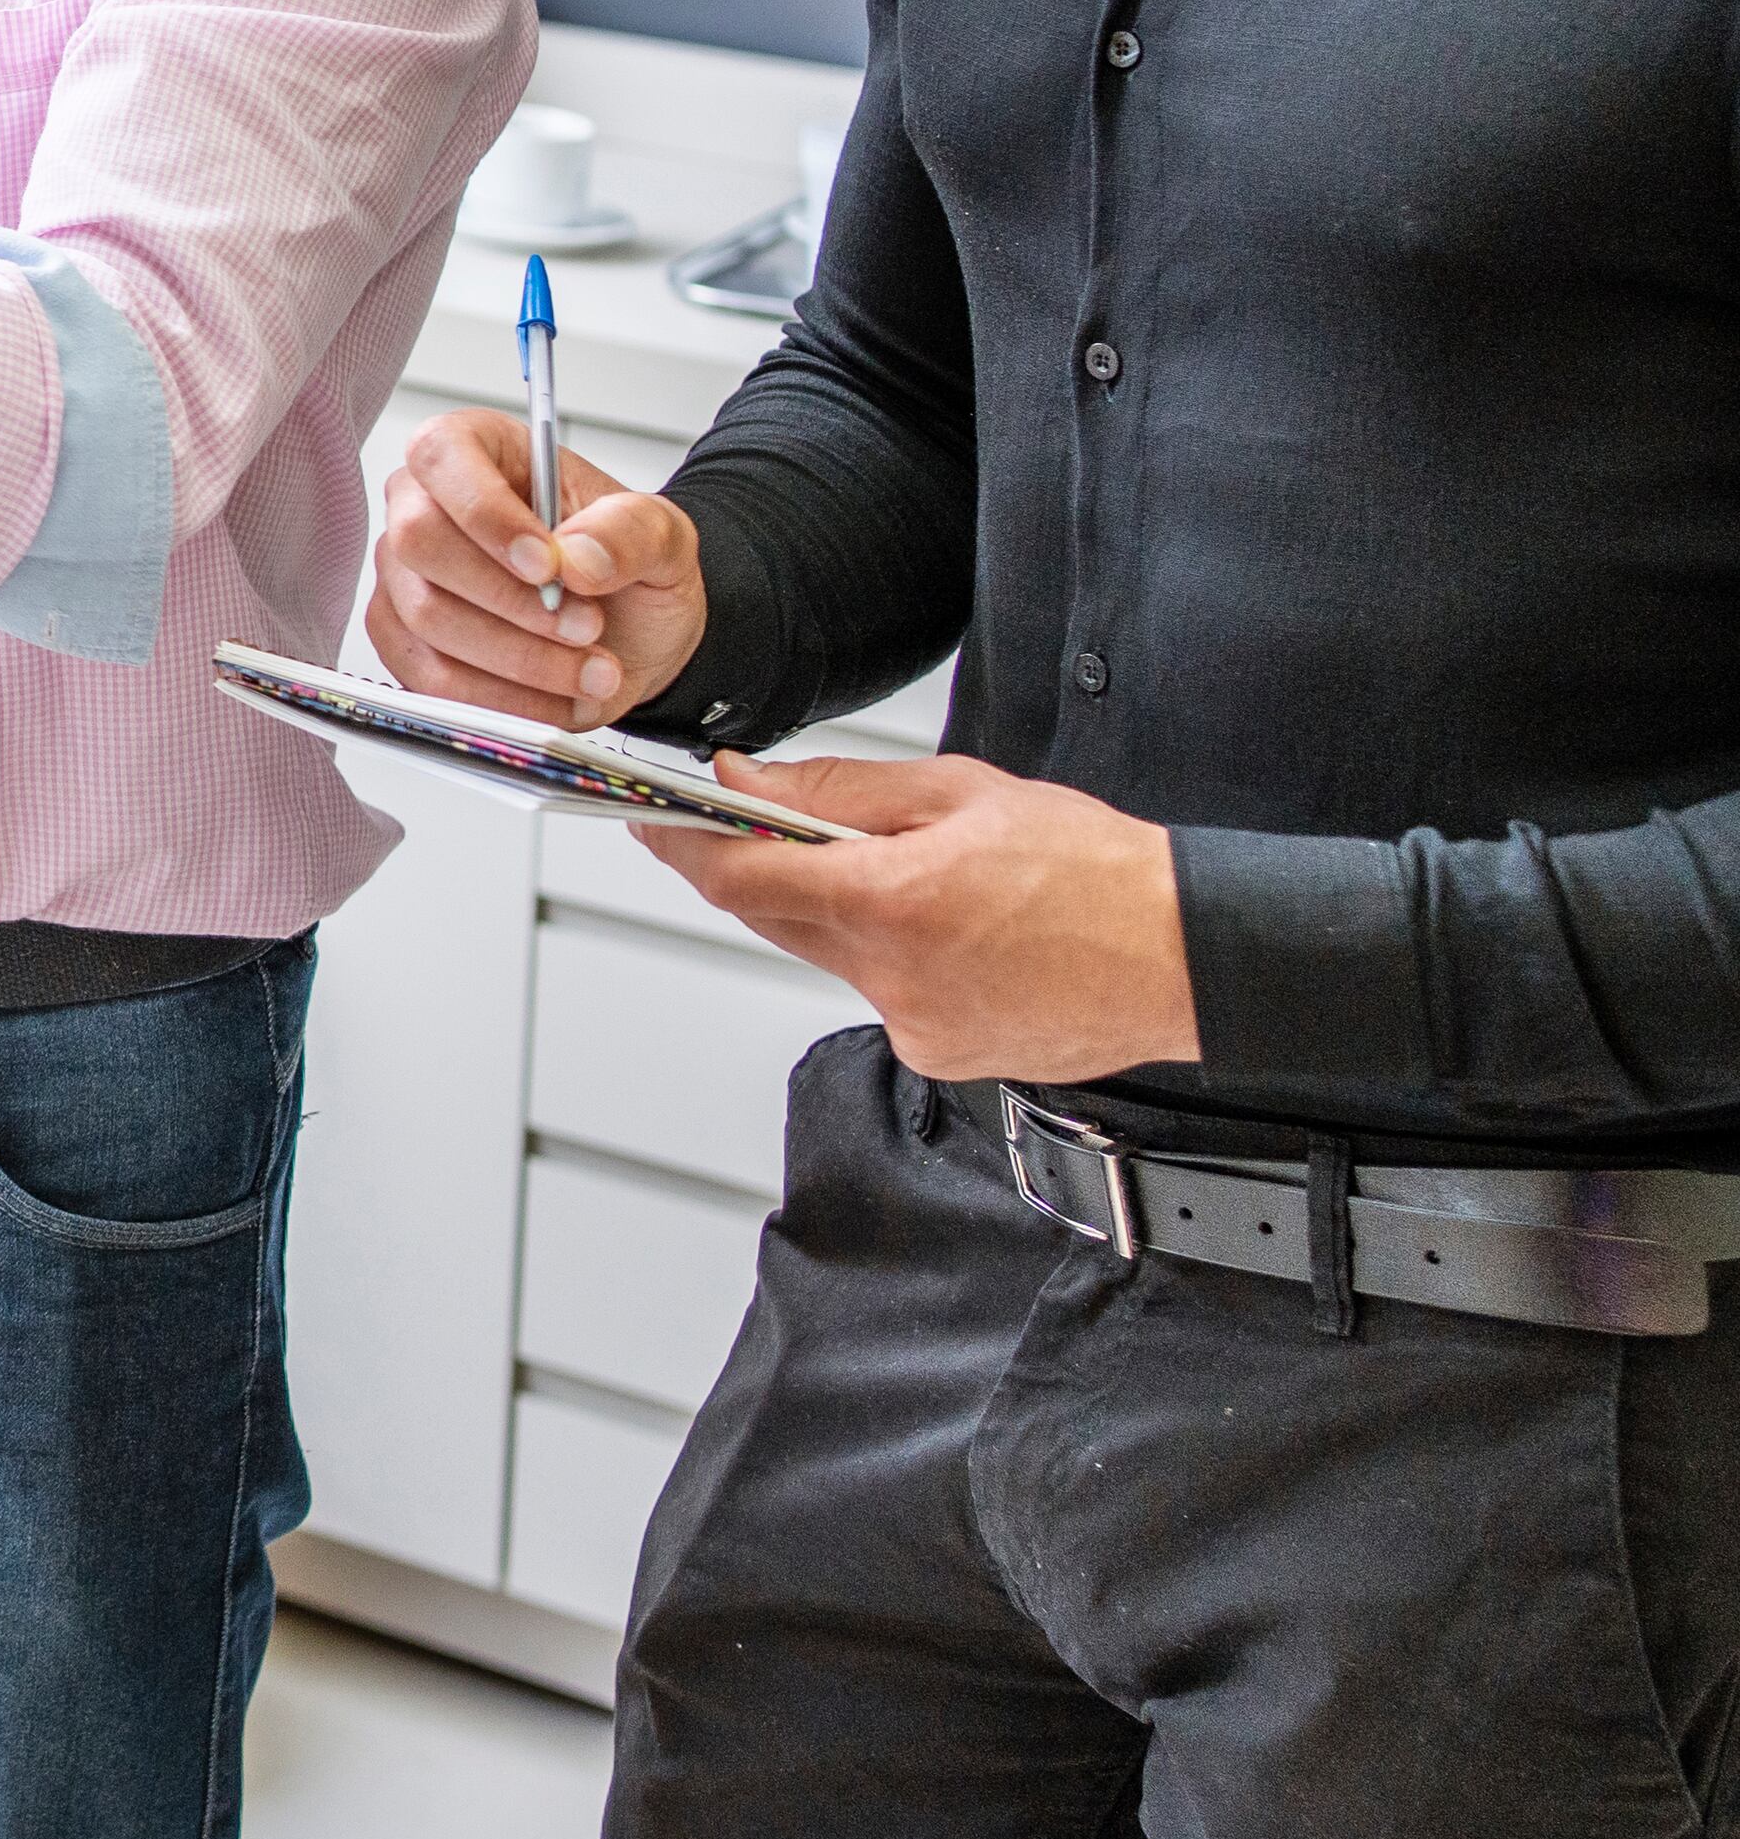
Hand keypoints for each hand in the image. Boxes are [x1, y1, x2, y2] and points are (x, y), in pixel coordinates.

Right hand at [366, 409, 708, 721]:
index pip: (442, 455)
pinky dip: (502, 699)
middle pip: (419, 542)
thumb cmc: (624, 565)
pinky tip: (556, 698)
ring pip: (427, 618)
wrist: (629, 635)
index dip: (484, 512)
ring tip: (591, 670)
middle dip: (510, 600)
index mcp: (477, 450)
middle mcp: (423, 506)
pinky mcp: (403, 643)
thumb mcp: (661, 535)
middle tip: (586, 626)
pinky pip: (429, 678)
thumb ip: (630, 531)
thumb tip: (578, 557)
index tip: (546, 565)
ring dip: (518, 658)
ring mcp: (404, 577)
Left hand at [646, 755, 1196, 1081]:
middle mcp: (892, 979)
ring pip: (828, 955)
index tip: (649, 816)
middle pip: (773, 918)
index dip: (682, 845)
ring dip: (835, 910)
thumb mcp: (960, 793)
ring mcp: (914, 1026)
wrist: (1188, 955)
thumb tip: (747, 783)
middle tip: (751, 821)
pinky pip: (881, 992)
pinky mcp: (940, 1054)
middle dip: (756, 868)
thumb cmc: (1096, 868)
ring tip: (908, 871)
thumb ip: (839, 792)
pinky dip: (890, 953)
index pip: (739, 878)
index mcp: (892, 904)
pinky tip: (953, 929)